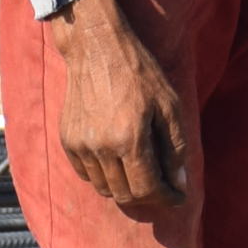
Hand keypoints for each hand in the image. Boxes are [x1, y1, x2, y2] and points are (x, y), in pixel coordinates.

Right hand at [44, 0, 190, 212]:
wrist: (97, 49)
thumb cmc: (140, 74)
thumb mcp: (169, 107)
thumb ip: (175, 148)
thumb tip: (179, 183)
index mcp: (130, 139)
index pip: (148, 189)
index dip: (167, 198)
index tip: (179, 197)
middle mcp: (101, 148)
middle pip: (125, 195)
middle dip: (148, 196)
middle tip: (163, 186)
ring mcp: (80, 145)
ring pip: (104, 189)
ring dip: (125, 188)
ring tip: (141, 172)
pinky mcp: (68, 140)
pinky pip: (86, 175)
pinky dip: (104, 177)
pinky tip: (118, 161)